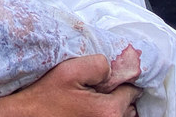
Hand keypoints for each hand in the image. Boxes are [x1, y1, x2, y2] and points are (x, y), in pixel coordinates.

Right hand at [0, 55, 140, 116]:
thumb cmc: (43, 97)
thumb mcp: (69, 70)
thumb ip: (98, 64)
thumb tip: (111, 70)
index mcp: (108, 110)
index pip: (132, 91)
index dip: (119, 82)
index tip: (107, 81)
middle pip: (130, 108)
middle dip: (118, 97)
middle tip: (96, 91)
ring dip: (112, 109)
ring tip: (89, 102)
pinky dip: (102, 115)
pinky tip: (84, 111)